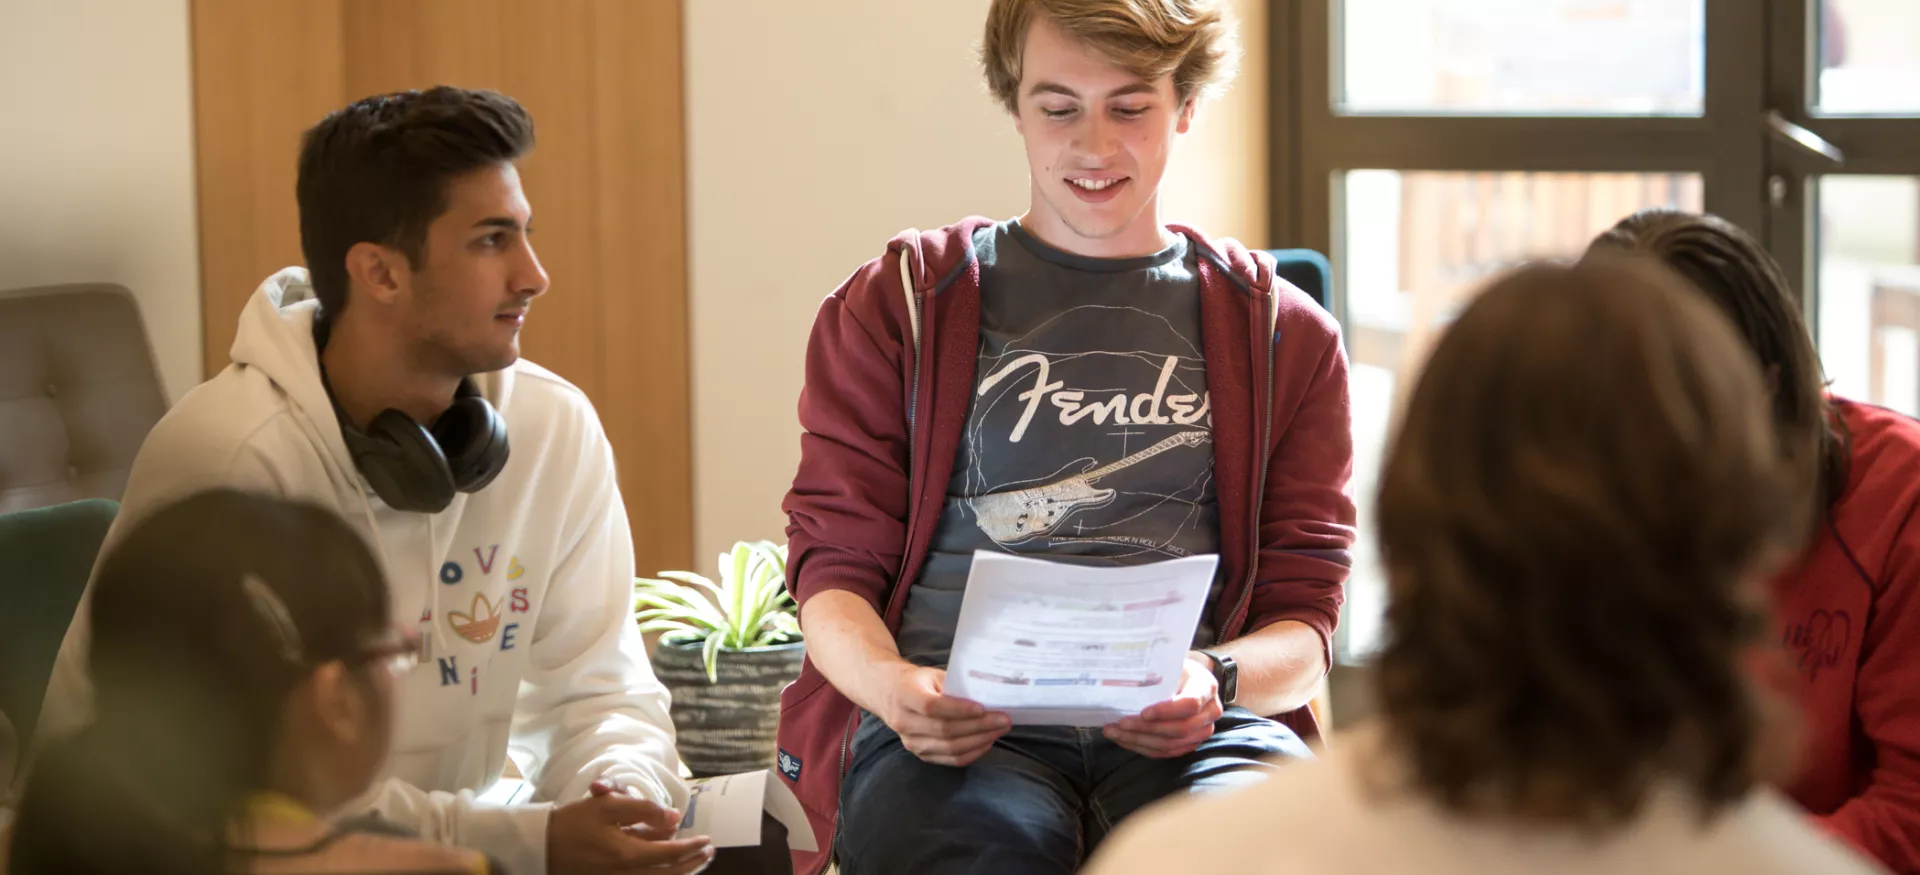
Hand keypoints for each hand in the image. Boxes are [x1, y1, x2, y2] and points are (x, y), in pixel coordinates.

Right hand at [548, 780, 714, 874]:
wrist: (540, 846)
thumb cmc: (573, 823)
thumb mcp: (607, 806)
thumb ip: (644, 810)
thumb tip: (674, 817)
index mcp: (628, 855)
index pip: (671, 855)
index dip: (692, 848)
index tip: (707, 840)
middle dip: (693, 865)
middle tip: (709, 853)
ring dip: (680, 872)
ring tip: (695, 861)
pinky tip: (667, 868)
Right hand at [880, 664, 1011, 766]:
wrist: (890, 695)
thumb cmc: (918, 681)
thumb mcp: (933, 674)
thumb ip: (955, 684)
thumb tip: (989, 694)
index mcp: (905, 695)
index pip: (932, 707)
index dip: (959, 710)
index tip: (983, 708)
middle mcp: (903, 721)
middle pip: (944, 730)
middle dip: (978, 726)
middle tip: (1003, 719)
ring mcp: (910, 742)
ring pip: (949, 748)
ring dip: (979, 740)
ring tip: (999, 730)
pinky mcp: (921, 754)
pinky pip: (950, 759)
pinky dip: (972, 752)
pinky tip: (986, 742)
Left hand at [1103, 653, 1221, 757]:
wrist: (1190, 678)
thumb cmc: (1177, 669)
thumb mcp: (1172, 664)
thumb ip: (1158, 674)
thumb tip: (1125, 683)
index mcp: (1206, 688)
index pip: (1190, 704)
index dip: (1166, 711)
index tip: (1143, 712)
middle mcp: (1210, 712)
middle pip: (1180, 730)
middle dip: (1147, 729)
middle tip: (1121, 723)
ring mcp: (1202, 731)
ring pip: (1171, 745)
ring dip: (1140, 741)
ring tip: (1115, 732)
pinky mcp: (1190, 743)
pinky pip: (1167, 752)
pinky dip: (1143, 747)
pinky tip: (1124, 740)